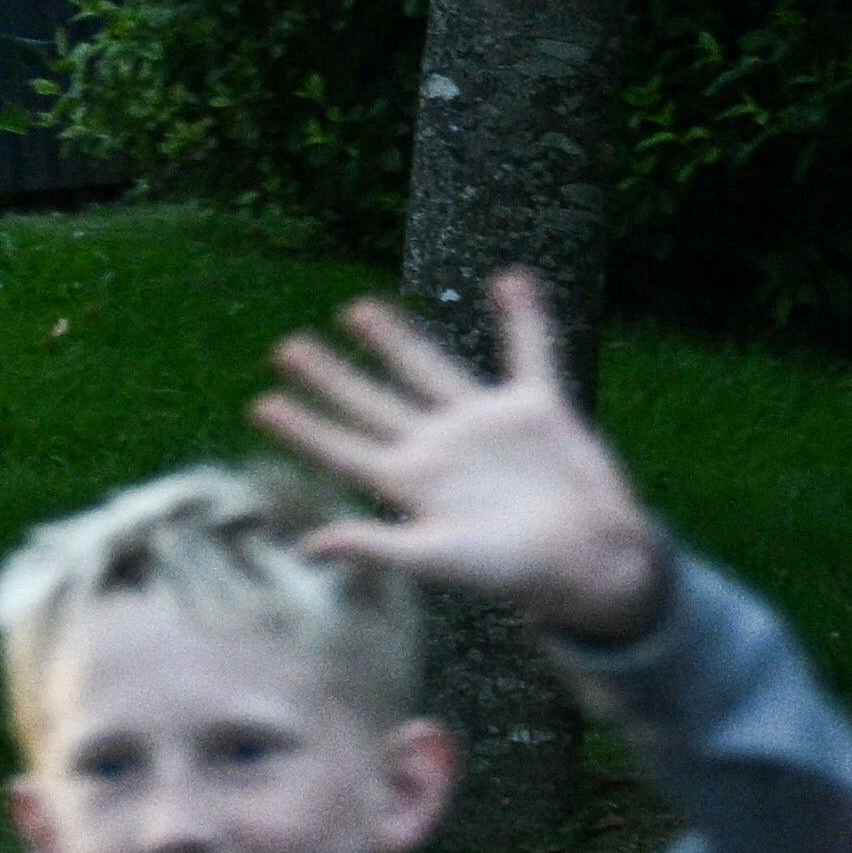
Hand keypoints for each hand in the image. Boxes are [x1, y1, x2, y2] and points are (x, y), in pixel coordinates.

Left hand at [255, 268, 665, 641]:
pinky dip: (525, 316)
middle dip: (331, 376)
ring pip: (430, 368)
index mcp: (412, 484)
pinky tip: (510, 279)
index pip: (343, 448)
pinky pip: (530, 351)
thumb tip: (307, 547)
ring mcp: (486, 425)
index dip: (304, 427)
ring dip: (396, 339)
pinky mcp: (538, 409)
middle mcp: (441, 447)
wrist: (589, 562)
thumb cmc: (513, 573)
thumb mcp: (437, 560)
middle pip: (373, 402)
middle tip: (287, 347)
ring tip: (358, 308)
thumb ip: (375, 546)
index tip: (263, 403)